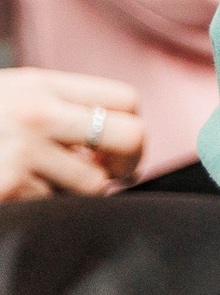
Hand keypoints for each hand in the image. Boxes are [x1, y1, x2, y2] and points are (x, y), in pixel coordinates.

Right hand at [0, 70, 143, 198]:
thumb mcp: (9, 95)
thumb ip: (55, 105)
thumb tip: (111, 136)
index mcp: (41, 85)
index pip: (125, 99)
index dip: (131, 127)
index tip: (114, 147)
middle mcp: (38, 114)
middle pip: (130, 137)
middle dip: (128, 162)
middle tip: (113, 174)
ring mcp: (24, 152)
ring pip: (94, 183)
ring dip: (78, 190)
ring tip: (48, 183)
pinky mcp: (8, 187)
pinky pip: (54, 207)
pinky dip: (43, 209)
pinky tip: (18, 196)